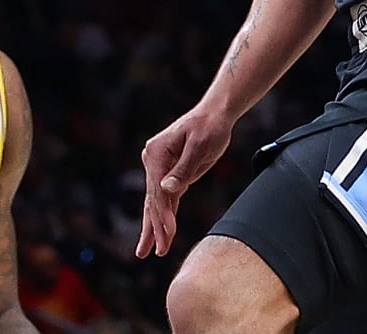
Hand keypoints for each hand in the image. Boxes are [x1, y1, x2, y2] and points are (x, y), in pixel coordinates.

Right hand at [135, 105, 233, 257]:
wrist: (215, 115)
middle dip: (155, 227)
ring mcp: (160, 168)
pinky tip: (161, 235)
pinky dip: (164, 217)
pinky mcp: (170, 174)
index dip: (163, 213)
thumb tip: (167, 189)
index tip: (169, 233)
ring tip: (151, 252)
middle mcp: (153, 160)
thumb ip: (183, 168)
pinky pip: (165, 199)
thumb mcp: (200, 146)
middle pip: (152, 199)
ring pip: (156, 202)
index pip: (157, 190)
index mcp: (156, 152)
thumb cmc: (209, 127)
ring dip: (155, 227)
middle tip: (156, 252)